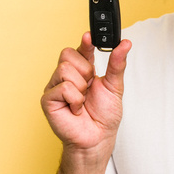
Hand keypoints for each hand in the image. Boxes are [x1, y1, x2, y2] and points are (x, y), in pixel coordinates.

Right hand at [41, 32, 131, 151]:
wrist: (98, 138)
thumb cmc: (104, 115)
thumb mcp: (115, 86)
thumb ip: (117, 63)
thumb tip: (126, 43)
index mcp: (82, 70)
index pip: (80, 49)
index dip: (85, 41)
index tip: (90, 36)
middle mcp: (66, 77)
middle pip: (68, 54)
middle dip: (85, 70)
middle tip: (90, 87)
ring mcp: (55, 87)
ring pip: (65, 69)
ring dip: (81, 87)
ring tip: (83, 100)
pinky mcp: (48, 100)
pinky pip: (63, 87)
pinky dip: (75, 99)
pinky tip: (76, 109)